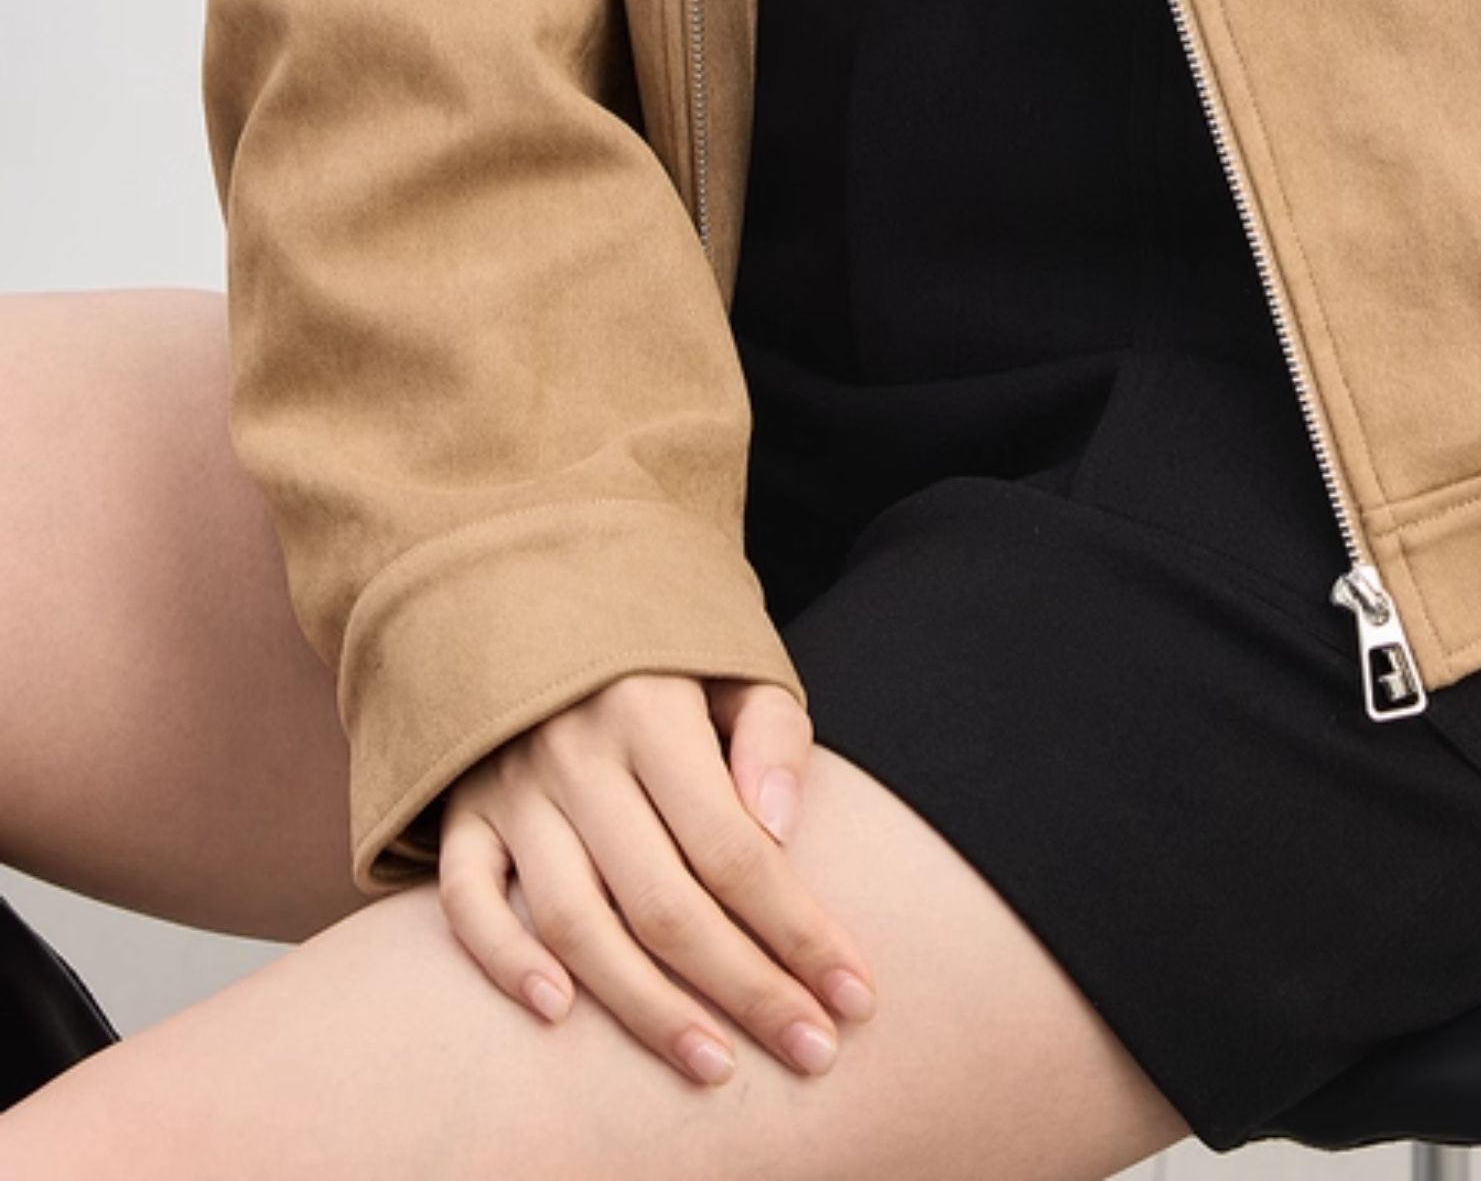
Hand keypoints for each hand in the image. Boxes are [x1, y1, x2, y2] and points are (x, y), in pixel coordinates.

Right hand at [438, 671, 876, 1089]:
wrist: (532, 582)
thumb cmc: (660, 646)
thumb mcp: (732, 658)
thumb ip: (770, 733)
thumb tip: (778, 832)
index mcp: (654, 708)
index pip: (734, 849)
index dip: (798, 931)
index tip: (854, 997)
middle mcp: (576, 753)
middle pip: (664, 903)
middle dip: (746, 990)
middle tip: (810, 1052)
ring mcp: (510, 787)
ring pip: (573, 921)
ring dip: (644, 1007)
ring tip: (713, 1064)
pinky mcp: (460, 814)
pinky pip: (467, 901)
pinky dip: (504, 962)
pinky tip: (559, 1014)